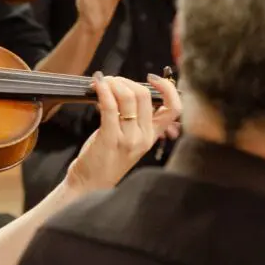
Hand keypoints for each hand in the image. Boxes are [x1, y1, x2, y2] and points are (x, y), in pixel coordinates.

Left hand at [64, 73, 182, 192]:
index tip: (152, 79)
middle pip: (145, 95)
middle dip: (127, 81)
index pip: (174, 108)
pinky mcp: (109, 139)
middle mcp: (144, 137)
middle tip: (112, 81)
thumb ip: (134, 118)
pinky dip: (103, 91)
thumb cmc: (106, 159)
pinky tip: (97, 86)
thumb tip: (128, 88)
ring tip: (103, 83)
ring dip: (113, 83)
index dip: (167, 88)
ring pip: (128, 97)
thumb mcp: (129, 140)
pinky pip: (110, 107)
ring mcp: (128, 139)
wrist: (90, 184)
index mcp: (152, 136)